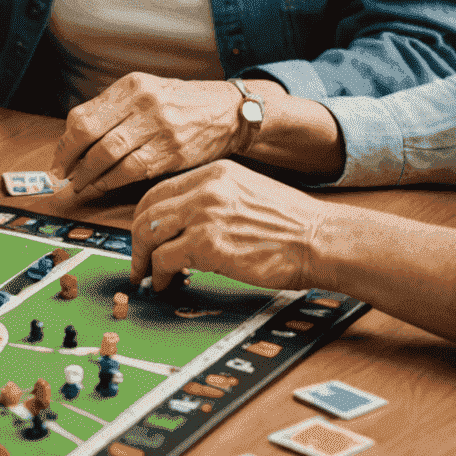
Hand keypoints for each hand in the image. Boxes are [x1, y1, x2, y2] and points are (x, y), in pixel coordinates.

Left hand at [52, 75, 248, 200]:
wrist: (228, 111)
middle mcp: (143, 102)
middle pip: (90, 134)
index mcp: (131, 85)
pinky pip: (131, 170)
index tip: (58, 159)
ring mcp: (158, 127)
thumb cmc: (183, 104)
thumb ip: (115, 110)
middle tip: (63, 176)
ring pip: (108, 154)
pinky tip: (104, 186)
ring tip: (80, 185)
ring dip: (88, 175)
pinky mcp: (172, 152)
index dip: (65, 142)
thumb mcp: (147, 92)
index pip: (83, 115)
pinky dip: (111, 181)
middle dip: (70, 160)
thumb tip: (75, 139)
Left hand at [129, 160, 329, 292]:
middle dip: (136, 239)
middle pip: (147, 210)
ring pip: (149, 233)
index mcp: (214, 172)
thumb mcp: (247, 192)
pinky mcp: (208, 245)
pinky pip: (165, 259)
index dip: (144, 216)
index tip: (142, 234)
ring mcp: (205, 215)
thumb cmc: (292, 224)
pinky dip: (159, 275)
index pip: (160, 190)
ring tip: (148, 275)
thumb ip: (214, 199)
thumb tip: (184, 223)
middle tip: (139, 260)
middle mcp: (205, 188)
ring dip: (143, 259)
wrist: (319, 240)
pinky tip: (167, 283)